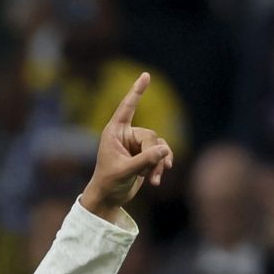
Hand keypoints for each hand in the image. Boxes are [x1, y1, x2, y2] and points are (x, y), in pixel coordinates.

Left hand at [80, 73, 173, 219]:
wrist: (109, 198)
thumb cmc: (109, 183)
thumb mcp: (125, 171)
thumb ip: (144, 160)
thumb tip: (164, 149)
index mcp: (114, 132)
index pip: (127, 107)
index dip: (137, 92)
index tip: (146, 75)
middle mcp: (126, 135)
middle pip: (151, 136)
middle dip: (154, 155)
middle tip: (151, 173)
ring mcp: (136, 145)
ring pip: (158, 146)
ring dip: (159, 163)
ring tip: (155, 180)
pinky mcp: (144, 155)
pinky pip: (161, 154)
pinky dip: (161, 166)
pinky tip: (156, 180)